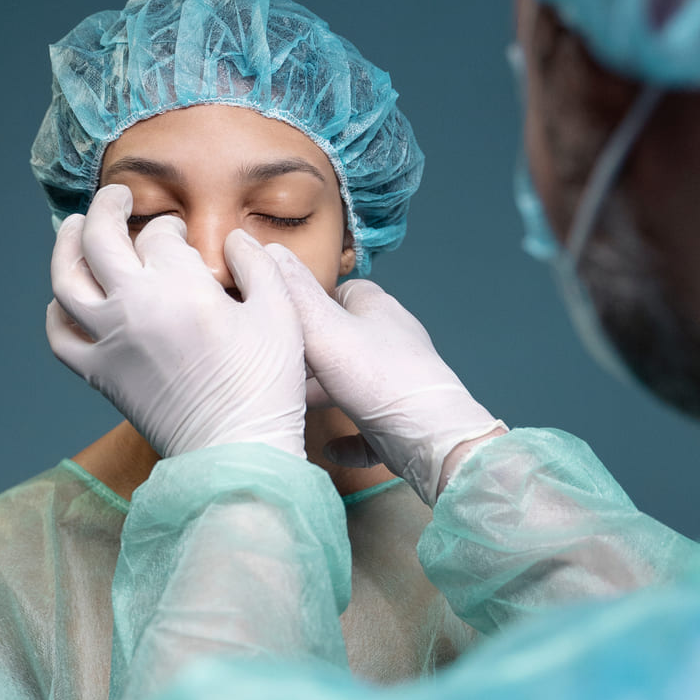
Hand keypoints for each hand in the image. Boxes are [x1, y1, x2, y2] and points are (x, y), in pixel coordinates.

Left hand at [47, 186, 306, 459]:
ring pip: (66, 279)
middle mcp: (133, 305)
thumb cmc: (265, 386)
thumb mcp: (280, 315)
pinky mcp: (100, 375)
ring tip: (74, 227)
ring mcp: (109, 341)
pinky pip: (59, 335)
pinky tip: (67, 299)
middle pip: (100, 238)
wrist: (235, 452)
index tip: (180, 234)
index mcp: (179, 285)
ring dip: (66, 245)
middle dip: (107, 207)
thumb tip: (238, 239)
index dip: (170, 228)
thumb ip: (260, 266)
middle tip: (117, 196)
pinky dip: (57, 311)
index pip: (159, 235)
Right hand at [266, 253, 503, 505]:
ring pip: (352, 383)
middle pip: (341, 339)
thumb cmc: (380, 378)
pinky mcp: (403, 422)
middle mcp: (390, 340)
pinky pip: (369, 426)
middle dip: (308, 356)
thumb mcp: (326, 330)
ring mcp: (399, 381)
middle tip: (275, 369)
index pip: (337, 291)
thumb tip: (267, 249)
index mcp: (375, 308)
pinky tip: (331, 449)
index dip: (306, 302)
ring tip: (291, 406)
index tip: (275, 319)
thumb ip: (294, 294)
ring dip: (323, 395)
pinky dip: (349, 436)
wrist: (432, 439)